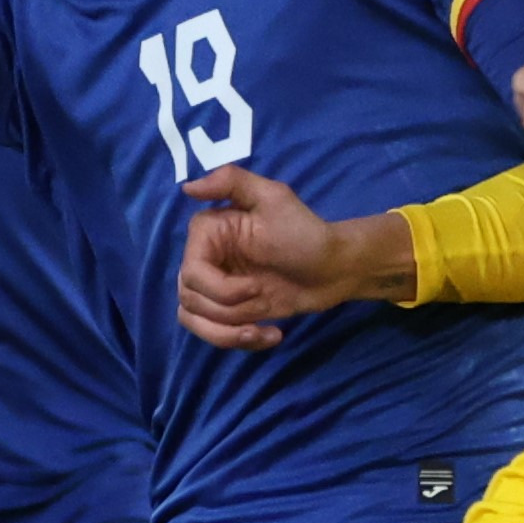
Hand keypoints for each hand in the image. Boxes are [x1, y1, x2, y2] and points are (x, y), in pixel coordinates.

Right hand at [177, 166, 409, 346]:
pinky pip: (214, 333)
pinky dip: (239, 341)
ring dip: (229, 333)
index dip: (220, 289)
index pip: (191, 274)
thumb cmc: (306, 231)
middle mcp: (205, 260)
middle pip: (190, 300)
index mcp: (208, 234)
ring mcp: (216, 287)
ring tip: (265, 331)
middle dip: (228, 312)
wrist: (335, 267)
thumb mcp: (273, 198)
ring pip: (194, 320)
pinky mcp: (231, 310)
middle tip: (264, 302)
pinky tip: (272, 336)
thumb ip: (231, 181)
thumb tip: (187, 188)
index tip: (255, 287)